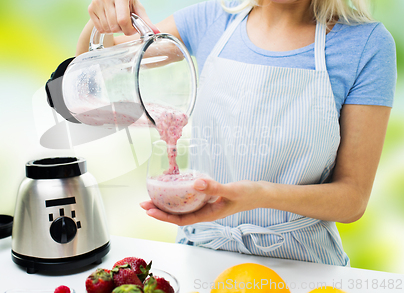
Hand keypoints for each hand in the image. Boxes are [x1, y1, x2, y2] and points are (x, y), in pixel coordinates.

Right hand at [88, 0, 159, 35]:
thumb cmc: (128, 4)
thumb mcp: (138, 9)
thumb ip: (146, 21)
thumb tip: (157, 32)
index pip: (123, 20)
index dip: (129, 29)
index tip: (132, 29)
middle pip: (114, 26)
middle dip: (122, 30)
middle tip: (125, 25)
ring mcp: (97, 1)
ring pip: (107, 28)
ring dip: (114, 30)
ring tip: (117, 22)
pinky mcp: (90, 8)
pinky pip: (99, 28)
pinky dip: (106, 29)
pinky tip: (110, 22)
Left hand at [140, 178, 266, 225]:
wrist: (260, 193)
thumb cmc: (248, 194)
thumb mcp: (232, 191)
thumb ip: (215, 188)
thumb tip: (196, 183)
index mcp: (208, 215)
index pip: (181, 219)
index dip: (164, 217)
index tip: (149, 211)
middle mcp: (204, 212)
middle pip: (178, 214)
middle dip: (160, 210)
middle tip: (143, 203)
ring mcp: (206, 206)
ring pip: (182, 207)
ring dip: (167, 203)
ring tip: (152, 197)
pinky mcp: (208, 198)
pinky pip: (189, 199)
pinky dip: (178, 195)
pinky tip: (172, 188)